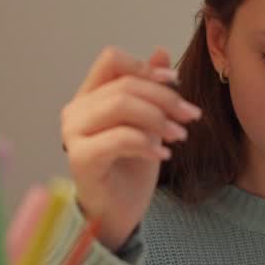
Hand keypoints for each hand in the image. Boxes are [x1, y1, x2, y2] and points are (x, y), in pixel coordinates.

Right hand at [61, 46, 201, 249]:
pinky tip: (163, 155)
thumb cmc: (131, 168)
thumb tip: (160, 52)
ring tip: (180, 135)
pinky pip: (119, 137)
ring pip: (121, 105)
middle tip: (191, 116)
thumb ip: (149, 89)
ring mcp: (74, 134)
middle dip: (165, 98)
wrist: (119, 212)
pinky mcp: (81, 159)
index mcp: (90, 96)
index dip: (147, 68)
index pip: (112, 60)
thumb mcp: (148, 123)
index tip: (177, 83)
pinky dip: (147, 143)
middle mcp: (76, 110)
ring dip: (159, 118)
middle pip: (124, 84)